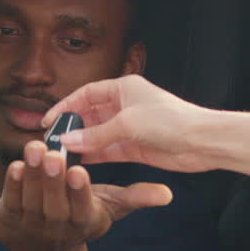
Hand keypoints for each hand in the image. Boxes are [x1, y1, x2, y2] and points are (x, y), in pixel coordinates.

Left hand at [0, 140, 171, 250]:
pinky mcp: (9, 220)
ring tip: (35, 148)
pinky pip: (11, 200)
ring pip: (31, 199)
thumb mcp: (108, 207)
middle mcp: (57, 227)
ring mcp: (31, 226)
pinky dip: (12, 184)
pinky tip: (17, 164)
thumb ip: (134, 197)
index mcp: (83, 221)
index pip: (81, 206)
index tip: (78, 171)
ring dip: (32, 175)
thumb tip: (167, 194)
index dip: (78, 190)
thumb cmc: (80, 217)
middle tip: (53, 154)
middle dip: (53, 179)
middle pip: (54, 203)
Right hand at [41, 75, 249, 174]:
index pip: (86, 94)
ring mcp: (129, 127)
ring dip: (81, 143)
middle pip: (90, 115)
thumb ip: (95, 134)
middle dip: (71, 127)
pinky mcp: (135, 147)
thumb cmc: (170, 121)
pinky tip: (79, 163)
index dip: (66, 106)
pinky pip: (108, 150)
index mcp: (123, 88)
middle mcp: (125, 105)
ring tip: (61, 154)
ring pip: (97, 134)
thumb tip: (67, 140)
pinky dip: (94, 155)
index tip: (48, 121)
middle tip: (52, 141)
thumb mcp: (127, 124)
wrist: (201, 142)